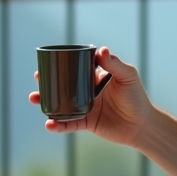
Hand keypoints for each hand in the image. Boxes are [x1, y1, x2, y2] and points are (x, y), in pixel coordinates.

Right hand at [28, 46, 153, 147]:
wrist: (142, 125)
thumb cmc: (137, 97)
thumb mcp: (128, 76)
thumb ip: (115, 64)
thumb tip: (101, 50)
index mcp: (94, 77)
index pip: (74, 68)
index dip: (60, 64)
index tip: (47, 61)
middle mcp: (86, 91)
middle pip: (62, 85)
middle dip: (46, 82)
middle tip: (37, 78)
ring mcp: (84, 108)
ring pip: (60, 104)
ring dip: (45, 102)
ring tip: (34, 98)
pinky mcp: (85, 124)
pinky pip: (68, 124)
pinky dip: (58, 125)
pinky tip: (49, 124)